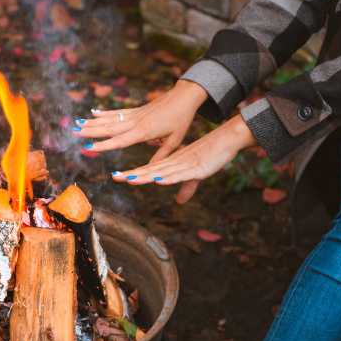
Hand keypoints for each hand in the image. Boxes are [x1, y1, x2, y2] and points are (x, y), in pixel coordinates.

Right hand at [72, 79, 207, 162]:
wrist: (185, 97)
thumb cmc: (181, 120)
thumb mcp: (174, 141)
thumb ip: (161, 156)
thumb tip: (152, 172)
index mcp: (144, 131)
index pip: (120, 140)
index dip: (104, 144)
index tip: (89, 146)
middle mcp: (136, 122)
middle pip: (109, 128)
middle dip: (90, 131)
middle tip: (74, 132)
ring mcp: (135, 114)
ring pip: (110, 119)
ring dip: (92, 122)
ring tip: (77, 123)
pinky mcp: (136, 110)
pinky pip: (117, 112)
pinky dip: (105, 112)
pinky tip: (93, 112)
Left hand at [113, 115, 258, 203]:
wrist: (226, 139)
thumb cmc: (210, 154)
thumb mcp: (196, 175)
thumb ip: (186, 188)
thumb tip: (179, 201)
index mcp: (172, 164)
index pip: (148, 170)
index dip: (133, 174)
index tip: (116, 176)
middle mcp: (174, 164)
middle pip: (150, 170)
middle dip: (132, 175)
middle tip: (113, 177)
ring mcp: (184, 165)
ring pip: (161, 172)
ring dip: (145, 176)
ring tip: (129, 179)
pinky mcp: (196, 168)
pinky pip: (180, 174)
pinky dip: (169, 177)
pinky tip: (158, 179)